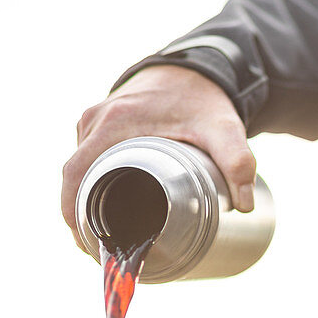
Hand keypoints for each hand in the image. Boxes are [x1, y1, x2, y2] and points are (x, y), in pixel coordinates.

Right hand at [62, 65, 256, 251]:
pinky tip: (101, 208)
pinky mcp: (101, 123)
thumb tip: (245, 204)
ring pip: (79, 168)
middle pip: (74, 176)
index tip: (85, 242)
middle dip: (78, 215)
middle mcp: (96, 120)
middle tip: (100, 250)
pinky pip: (86, 158)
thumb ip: (238, 161)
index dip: (72, 210)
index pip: (76, 173)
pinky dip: (89, 183)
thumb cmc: (204, 100)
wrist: (196, 67)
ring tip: (102, 237)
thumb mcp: (224, 128)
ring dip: (83, 200)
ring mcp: (95, 120)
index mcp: (114, 124)